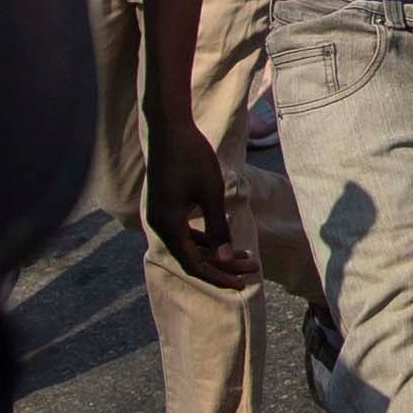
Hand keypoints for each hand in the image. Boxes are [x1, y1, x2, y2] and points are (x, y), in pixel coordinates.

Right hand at [146, 113, 250, 287]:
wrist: (169, 128)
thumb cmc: (192, 157)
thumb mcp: (211, 193)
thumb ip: (218, 229)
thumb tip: (226, 259)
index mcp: (168, 226)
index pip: (194, 265)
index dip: (219, 276)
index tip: (242, 284)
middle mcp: (159, 225)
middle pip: (192, 258)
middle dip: (223, 265)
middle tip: (253, 268)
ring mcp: (159, 216)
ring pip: (189, 246)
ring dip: (216, 252)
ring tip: (247, 255)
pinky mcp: (164, 207)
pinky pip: (184, 232)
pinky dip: (204, 238)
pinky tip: (225, 236)